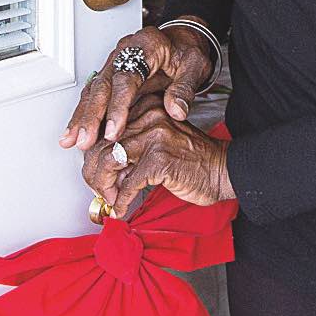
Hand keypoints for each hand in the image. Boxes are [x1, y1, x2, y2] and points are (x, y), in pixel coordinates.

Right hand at [59, 22, 214, 152]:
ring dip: (82, 116)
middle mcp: (124, 53)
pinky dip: (83, 113)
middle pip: (102, 85)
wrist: (181, 41)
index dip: (118, 107)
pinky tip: (75, 131)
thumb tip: (176, 111)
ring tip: (73, 140)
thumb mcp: (195, 66)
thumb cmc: (186, 52)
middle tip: (85, 141)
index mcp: (145, 46)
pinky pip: (92, 93)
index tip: (114, 132)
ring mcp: (113, 63)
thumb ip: (185, 88)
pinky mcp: (109, 74)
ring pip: (92, 90)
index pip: (126, 78)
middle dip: (91, 116)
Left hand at [91, 98, 234, 212]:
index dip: (92, 154)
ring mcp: (154, 136)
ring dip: (104, 187)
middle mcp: (148, 116)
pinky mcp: (160, 159)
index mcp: (145, 107)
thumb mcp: (156, 143)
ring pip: (108, 161)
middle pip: (100, 143)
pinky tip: (121, 208)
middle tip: (99, 190)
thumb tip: (100, 169)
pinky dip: (120, 200)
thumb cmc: (192, 159)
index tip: (93, 172)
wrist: (223, 170)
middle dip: (93, 173)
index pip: (103, 128)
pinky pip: (128, 183)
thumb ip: (129, 149)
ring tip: (109, 198)